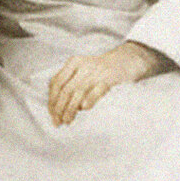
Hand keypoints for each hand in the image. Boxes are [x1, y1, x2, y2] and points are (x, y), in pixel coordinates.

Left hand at [47, 41, 166, 125]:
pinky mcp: (109, 78)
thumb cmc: (103, 69)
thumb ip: (71, 82)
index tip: (52, 114)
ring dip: (70, 109)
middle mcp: (82, 66)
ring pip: (77, 92)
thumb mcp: (83, 70)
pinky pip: (95, 91)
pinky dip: (88, 102)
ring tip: (67, 121)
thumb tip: (59, 106)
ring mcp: (96, 71)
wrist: (128, 58)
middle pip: (65, 89)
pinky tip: (84, 110)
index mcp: (73, 62)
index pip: (56, 82)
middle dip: (59, 108)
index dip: (52, 100)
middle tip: (57, 122)